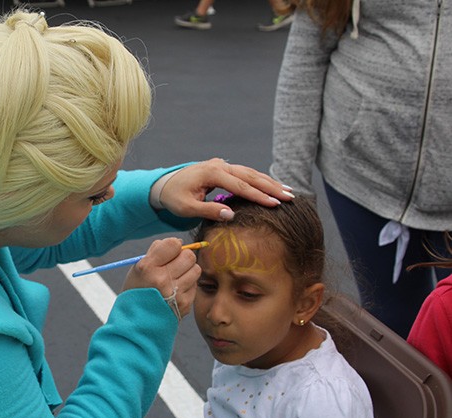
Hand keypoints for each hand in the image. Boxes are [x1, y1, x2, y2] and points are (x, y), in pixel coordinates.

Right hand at [122, 238, 200, 318]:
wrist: (136, 322)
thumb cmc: (138, 290)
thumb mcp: (138, 268)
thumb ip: (157, 252)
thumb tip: (179, 242)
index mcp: (147, 268)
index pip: (173, 244)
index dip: (173, 246)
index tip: (169, 251)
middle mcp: (161, 279)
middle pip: (189, 256)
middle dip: (183, 258)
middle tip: (176, 264)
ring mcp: (174, 293)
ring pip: (196, 269)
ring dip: (188, 271)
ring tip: (176, 278)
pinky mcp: (184, 304)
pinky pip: (195, 285)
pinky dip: (187, 286)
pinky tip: (176, 292)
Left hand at [158, 158, 293, 220]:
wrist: (164, 185)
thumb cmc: (174, 198)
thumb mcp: (187, 208)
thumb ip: (208, 210)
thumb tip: (231, 215)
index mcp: (212, 173)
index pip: (241, 185)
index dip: (259, 196)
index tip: (275, 204)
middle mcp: (220, 166)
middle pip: (250, 176)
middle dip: (271, 187)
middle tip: (290, 196)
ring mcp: (222, 165)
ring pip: (251, 173)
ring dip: (269, 182)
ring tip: (288, 191)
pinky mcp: (223, 169)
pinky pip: (245, 174)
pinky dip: (260, 180)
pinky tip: (272, 187)